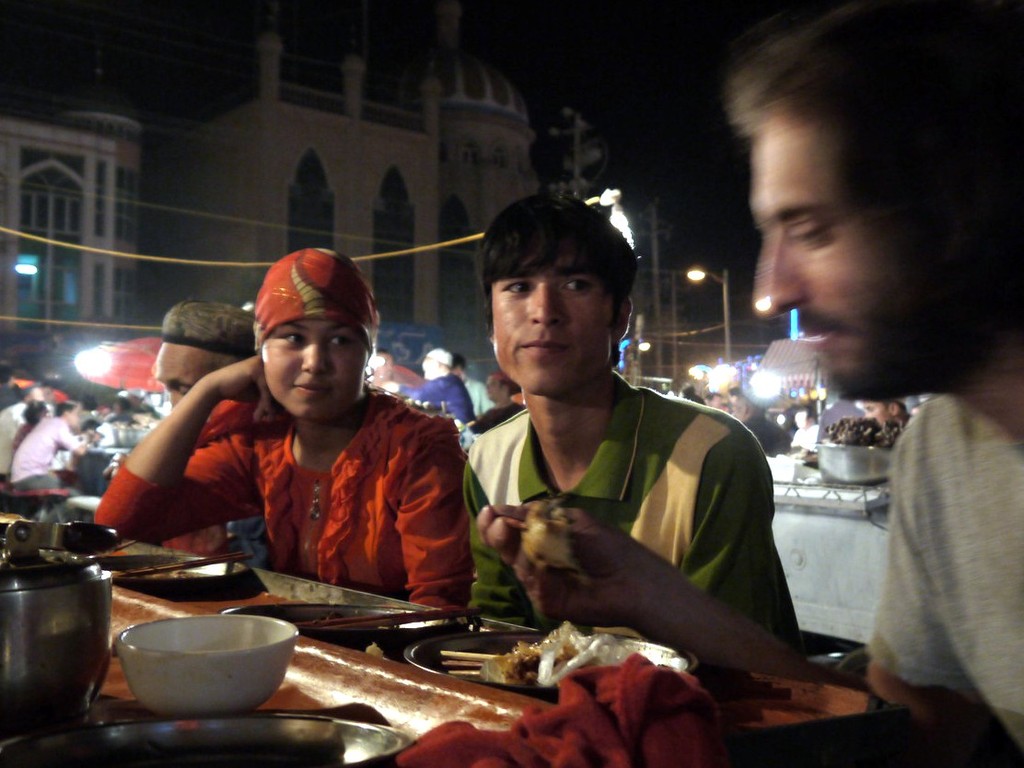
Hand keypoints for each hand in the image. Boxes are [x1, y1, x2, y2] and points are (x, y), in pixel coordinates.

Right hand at [199, 356, 277, 419]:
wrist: (216, 387)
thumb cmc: (238, 390)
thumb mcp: (259, 394)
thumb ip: (271, 396)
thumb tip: (287, 407)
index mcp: (269, 366)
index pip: (279, 386)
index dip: (277, 403)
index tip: (271, 417)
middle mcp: (267, 362)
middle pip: (277, 388)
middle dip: (274, 407)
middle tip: (269, 420)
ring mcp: (261, 364)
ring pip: (272, 390)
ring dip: (268, 408)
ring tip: (263, 419)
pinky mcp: (255, 369)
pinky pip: (265, 390)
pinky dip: (264, 404)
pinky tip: (258, 414)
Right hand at [477, 505, 675, 630]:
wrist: (632, 580)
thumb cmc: (608, 546)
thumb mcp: (572, 522)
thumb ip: (540, 517)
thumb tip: (504, 509)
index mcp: (544, 535)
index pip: (512, 527)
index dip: (497, 520)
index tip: (489, 512)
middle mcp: (538, 558)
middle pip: (506, 546)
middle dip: (497, 533)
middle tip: (496, 524)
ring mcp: (540, 581)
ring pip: (515, 564)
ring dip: (514, 550)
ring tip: (515, 537)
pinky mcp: (545, 601)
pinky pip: (531, 584)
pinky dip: (533, 572)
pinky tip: (539, 564)